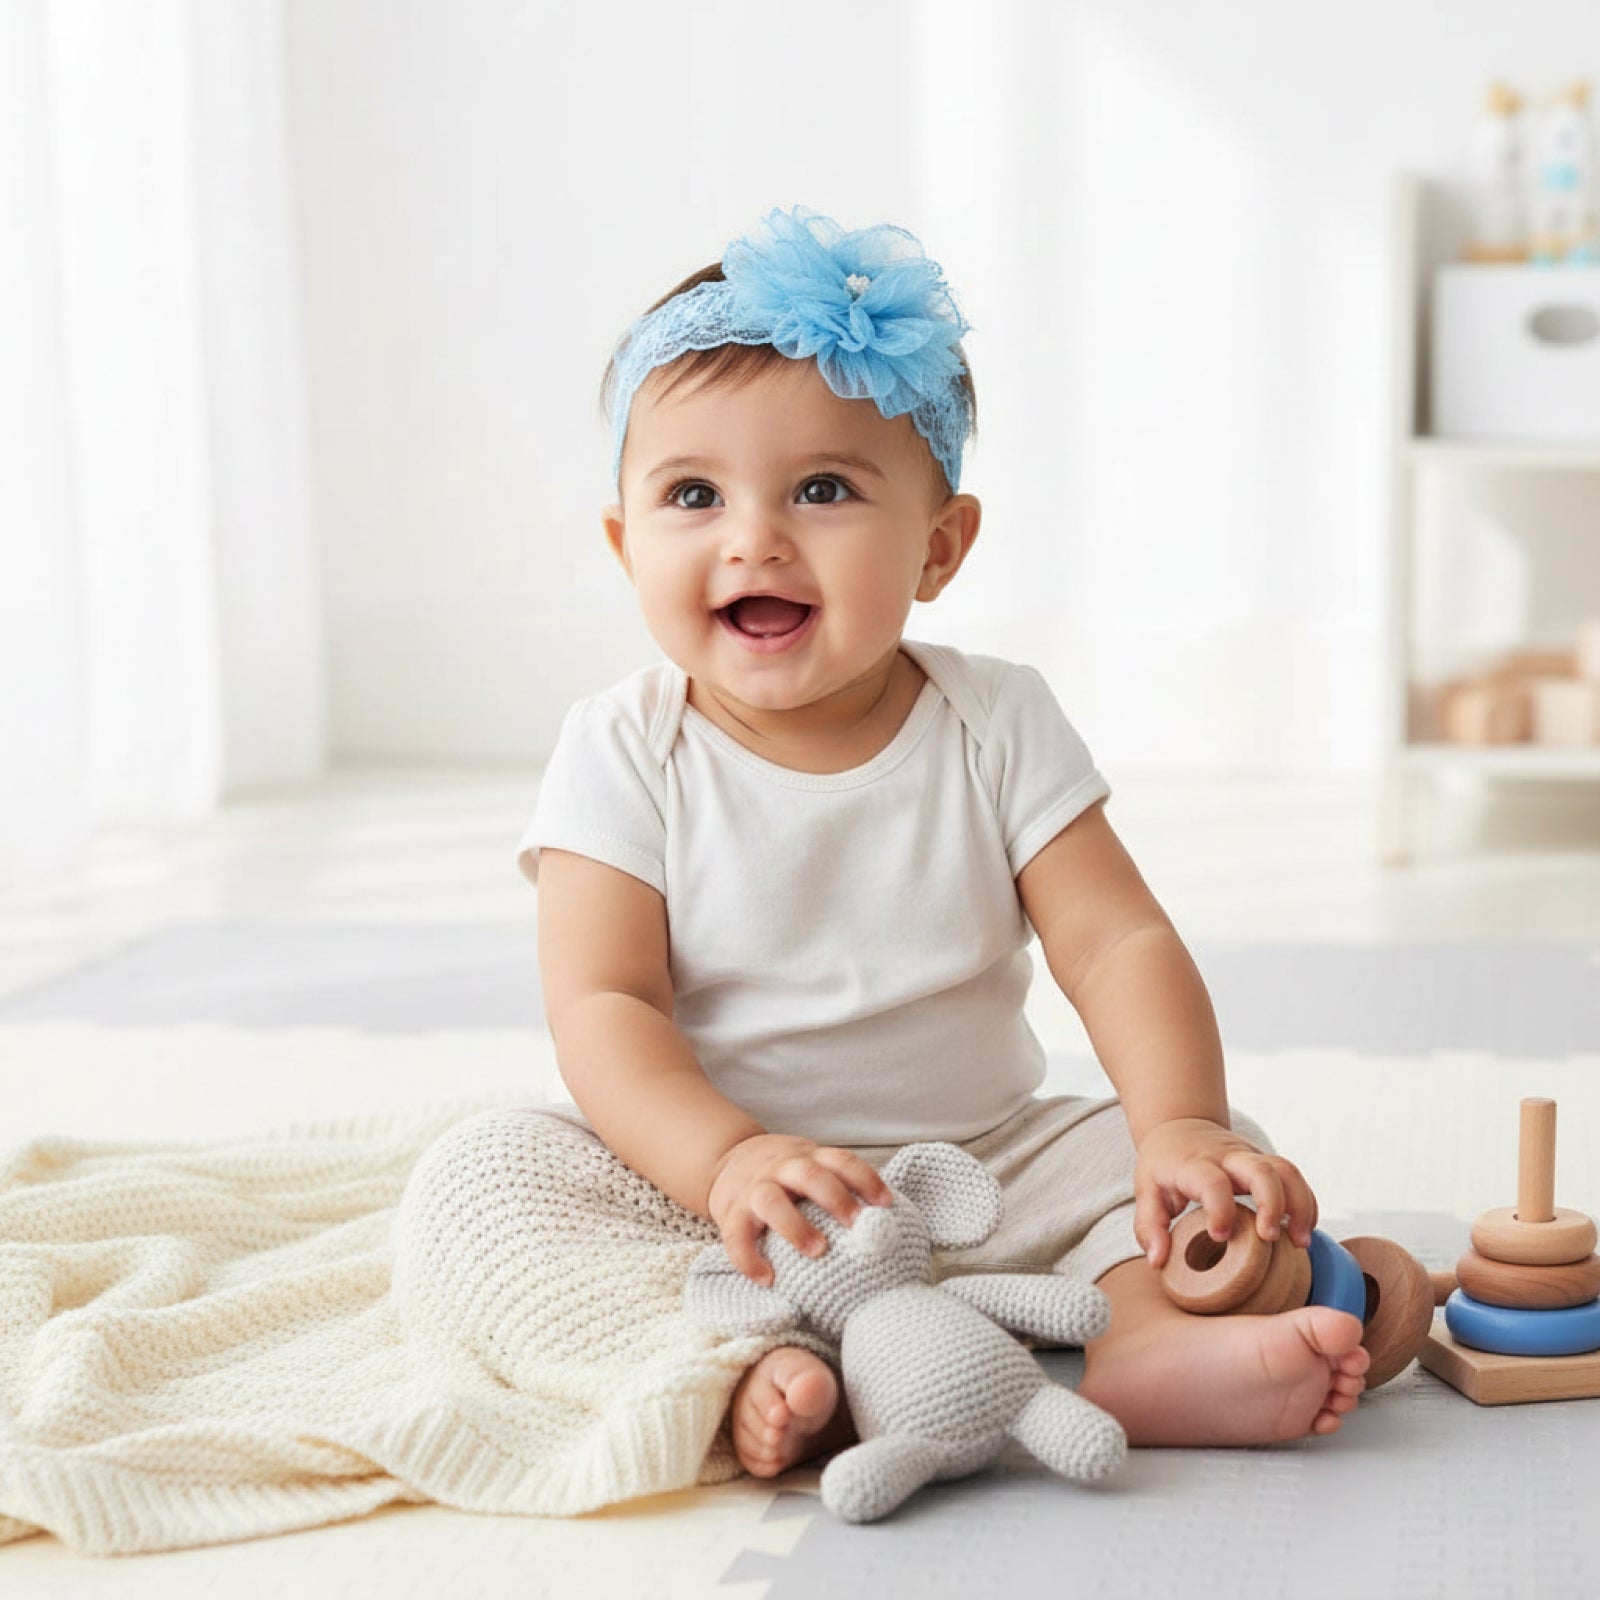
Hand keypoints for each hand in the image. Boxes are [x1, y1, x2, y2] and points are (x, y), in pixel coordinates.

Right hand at [707, 1133, 893, 1285]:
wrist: (725, 1159)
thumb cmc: (783, 1173)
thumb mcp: (809, 1165)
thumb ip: (837, 1184)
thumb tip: (884, 1222)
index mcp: (808, 1157)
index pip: (841, 1161)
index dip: (866, 1179)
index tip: (886, 1204)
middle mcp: (782, 1168)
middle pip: (810, 1175)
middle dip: (836, 1198)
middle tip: (858, 1225)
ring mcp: (754, 1189)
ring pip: (771, 1201)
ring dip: (795, 1225)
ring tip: (818, 1251)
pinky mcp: (730, 1213)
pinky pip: (736, 1236)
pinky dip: (749, 1258)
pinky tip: (767, 1279)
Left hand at [1133, 1117, 1317, 1269]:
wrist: (1180, 1127)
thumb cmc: (1164, 1165)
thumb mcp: (1146, 1191)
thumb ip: (1149, 1227)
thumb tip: (1159, 1261)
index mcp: (1194, 1165)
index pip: (1212, 1181)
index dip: (1220, 1208)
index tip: (1220, 1236)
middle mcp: (1226, 1157)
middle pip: (1261, 1169)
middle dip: (1273, 1204)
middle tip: (1271, 1239)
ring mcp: (1250, 1157)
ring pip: (1286, 1170)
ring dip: (1300, 1205)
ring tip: (1299, 1242)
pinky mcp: (1266, 1162)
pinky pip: (1295, 1178)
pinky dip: (1305, 1204)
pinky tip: (1302, 1231)